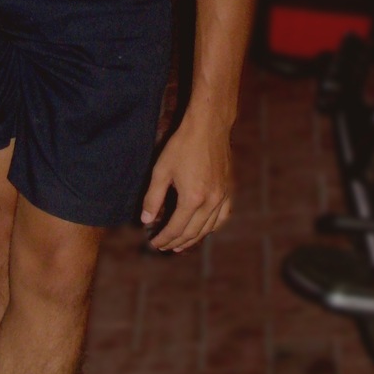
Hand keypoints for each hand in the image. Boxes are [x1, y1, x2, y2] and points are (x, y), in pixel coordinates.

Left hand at [141, 113, 233, 251]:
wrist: (209, 127)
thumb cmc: (182, 146)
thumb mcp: (161, 171)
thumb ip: (153, 198)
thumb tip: (145, 220)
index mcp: (192, 199)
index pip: (175, 229)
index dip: (163, 239)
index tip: (153, 243)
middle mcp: (210, 202)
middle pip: (192, 232)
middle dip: (175, 242)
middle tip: (163, 246)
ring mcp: (222, 196)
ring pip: (208, 228)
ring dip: (193, 238)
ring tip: (180, 244)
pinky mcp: (228, 190)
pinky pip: (222, 216)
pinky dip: (212, 227)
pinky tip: (204, 229)